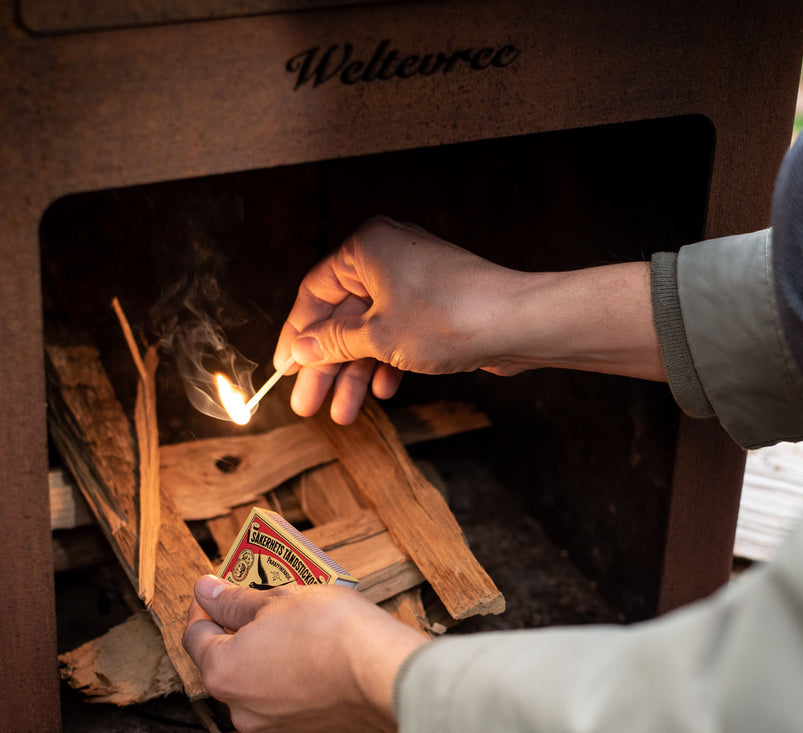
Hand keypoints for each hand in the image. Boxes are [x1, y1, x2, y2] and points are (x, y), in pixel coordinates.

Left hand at [182, 575, 427, 732]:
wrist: (386, 675)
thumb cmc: (332, 632)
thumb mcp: (280, 599)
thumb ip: (235, 600)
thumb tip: (206, 592)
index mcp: (224, 672)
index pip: (195, 636)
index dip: (204, 606)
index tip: (216, 589)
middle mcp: (243, 709)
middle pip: (228, 664)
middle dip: (241, 633)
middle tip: (264, 604)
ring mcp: (278, 727)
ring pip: (262, 686)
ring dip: (271, 658)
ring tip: (299, 629)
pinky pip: (293, 702)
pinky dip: (298, 680)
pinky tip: (321, 657)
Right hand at [278, 216, 662, 423]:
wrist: (518, 323)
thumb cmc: (449, 317)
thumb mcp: (377, 336)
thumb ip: (332, 343)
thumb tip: (301, 349)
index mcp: (365, 248)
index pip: (314, 292)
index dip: (295, 334)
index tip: (284, 370)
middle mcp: (388, 257)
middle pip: (341, 317)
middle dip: (324, 365)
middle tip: (307, 403)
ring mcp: (414, 282)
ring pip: (371, 331)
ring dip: (355, 373)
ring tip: (343, 414)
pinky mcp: (436, 306)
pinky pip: (399, 335)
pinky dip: (387, 362)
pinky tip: (383, 391)